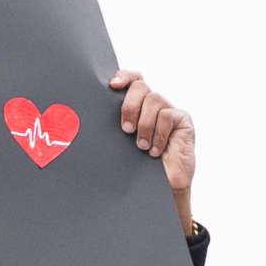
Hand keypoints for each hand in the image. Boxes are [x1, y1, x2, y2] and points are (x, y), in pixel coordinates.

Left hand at [110, 70, 197, 231]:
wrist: (160, 189)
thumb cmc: (137, 167)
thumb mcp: (120, 144)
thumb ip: (113, 127)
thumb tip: (83, 119)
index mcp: (137, 106)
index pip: (132, 80)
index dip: (124, 77)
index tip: (113, 85)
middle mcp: (153, 105)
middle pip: (140, 86)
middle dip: (130, 106)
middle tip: (126, 129)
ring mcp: (169, 111)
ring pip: (154, 100)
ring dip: (145, 125)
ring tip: (141, 146)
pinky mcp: (183, 121)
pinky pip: (168, 116)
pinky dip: (159, 134)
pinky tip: (155, 150)